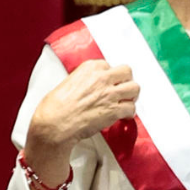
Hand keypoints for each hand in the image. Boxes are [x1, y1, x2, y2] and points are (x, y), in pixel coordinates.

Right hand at [22, 61, 138, 185]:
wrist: (55, 124)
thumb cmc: (55, 107)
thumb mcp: (68, 81)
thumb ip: (85, 79)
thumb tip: (91, 85)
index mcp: (90, 68)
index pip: (110, 65)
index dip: (110, 76)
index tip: (108, 83)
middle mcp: (102, 78)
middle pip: (126, 72)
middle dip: (125, 81)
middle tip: (122, 89)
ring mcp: (110, 94)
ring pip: (134, 88)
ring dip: (131, 95)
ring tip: (126, 101)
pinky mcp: (114, 110)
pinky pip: (131, 108)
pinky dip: (129, 113)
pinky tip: (123, 115)